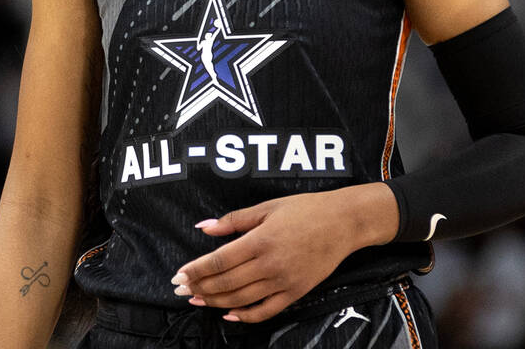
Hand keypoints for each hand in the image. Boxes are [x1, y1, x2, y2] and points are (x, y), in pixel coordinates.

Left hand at [171, 184, 397, 322]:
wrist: (345, 222)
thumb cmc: (307, 209)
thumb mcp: (269, 207)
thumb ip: (234, 219)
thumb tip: (204, 227)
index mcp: (262, 239)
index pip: (220, 260)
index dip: (196, 269)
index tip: (180, 274)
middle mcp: (271, 263)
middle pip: (226, 282)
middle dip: (199, 287)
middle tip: (181, 289)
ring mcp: (284, 280)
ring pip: (240, 299)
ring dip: (215, 302)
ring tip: (198, 300)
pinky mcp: (295, 292)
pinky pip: (265, 311)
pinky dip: (245, 316)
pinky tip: (228, 315)